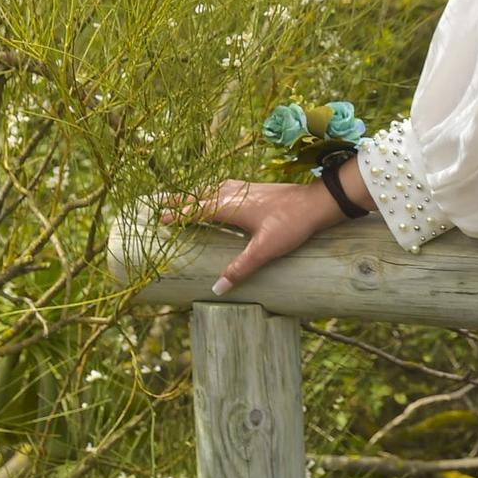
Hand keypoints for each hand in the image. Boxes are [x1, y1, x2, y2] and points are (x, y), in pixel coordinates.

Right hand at [158, 176, 350, 293]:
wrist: (317, 203)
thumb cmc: (291, 224)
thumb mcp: (264, 250)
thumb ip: (240, 268)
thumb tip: (217, 289)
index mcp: (230, 206)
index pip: (195, 210)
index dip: (177, 215)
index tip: (159, 220)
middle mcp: (233, 193)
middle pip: (199, 196)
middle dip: (180, 200)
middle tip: (160, 202)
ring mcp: (245, 188)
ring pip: (211, 190)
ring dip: (195, 195)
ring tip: (183, 199)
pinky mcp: (255, 188)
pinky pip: (223, 188)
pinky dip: (211, 192)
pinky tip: (218, 196)